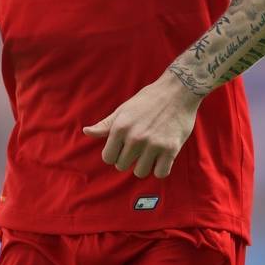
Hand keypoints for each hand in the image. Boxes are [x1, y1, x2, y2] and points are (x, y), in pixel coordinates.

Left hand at [82, 72, 201, 178]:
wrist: (177, 91)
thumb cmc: (148, 99)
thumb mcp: (123, 110)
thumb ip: (105, 125)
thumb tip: (86, 132)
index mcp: (120, 128)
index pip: (108, 158)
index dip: (115, 153)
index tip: (123, 147)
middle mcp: (135, 138)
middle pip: (122, 166)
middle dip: (129, 159)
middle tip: (139, 147)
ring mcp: (153, 144)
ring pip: (141, 172)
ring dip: (145, 165)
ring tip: (150, 152)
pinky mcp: (171, 149)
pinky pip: (160, 173)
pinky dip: (160, 168)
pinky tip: (162, 157)